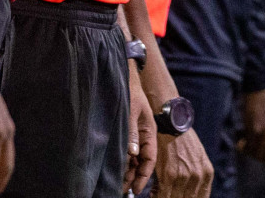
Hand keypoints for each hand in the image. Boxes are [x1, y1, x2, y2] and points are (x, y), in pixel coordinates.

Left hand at [124, 74, 156, 193]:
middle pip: (141, 163)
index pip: (150, 159)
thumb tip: (132, 154)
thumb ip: (131, 133)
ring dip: (126, 172)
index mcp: (149, 132)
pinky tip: (114, 172)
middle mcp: (142, 137)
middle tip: (122, 191)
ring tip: (117, 186)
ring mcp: (134, 137)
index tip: (136, 189)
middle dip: (133, 178)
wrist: (123, 78)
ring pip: (132, 160)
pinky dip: (121, 164)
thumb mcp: (131, 112)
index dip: (143, 175)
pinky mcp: (125, 135)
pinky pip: (125, 153)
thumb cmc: (129, 93)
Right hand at [152, 129, 212, 197]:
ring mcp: (184, 177)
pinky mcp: (169, 176)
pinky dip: (157, 196)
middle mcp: (198, 177)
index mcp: (207, 174)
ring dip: (166, 197)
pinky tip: (153, 192)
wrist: (171, 126)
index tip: (181, 197)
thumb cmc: (183, 142)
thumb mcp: (198, 159)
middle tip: (169, 194)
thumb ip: (197, 178)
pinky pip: (163, 196)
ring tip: (160, 192)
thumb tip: (186, 195)